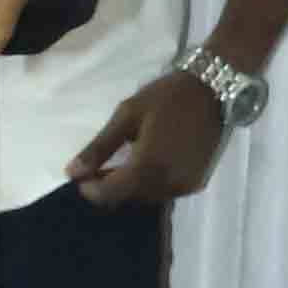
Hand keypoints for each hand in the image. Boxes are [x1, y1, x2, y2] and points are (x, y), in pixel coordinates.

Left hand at [70, 71, 226, 210]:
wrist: (215, 89)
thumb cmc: (167, 97)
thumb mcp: (127, 115)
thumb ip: (99, 147)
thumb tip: (71, 172)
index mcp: (147, 167)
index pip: (109, 193)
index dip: (90, 189)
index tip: (80, 174)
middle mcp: (167, 184)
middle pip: (128, 197)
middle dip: (110, 186)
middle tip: (100, 166)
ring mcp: (185, 186)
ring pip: (147, 196)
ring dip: (132, 185)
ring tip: (124, 163)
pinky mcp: (197, 182)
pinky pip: (166, 191)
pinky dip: (152, 182)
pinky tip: (149, 163)